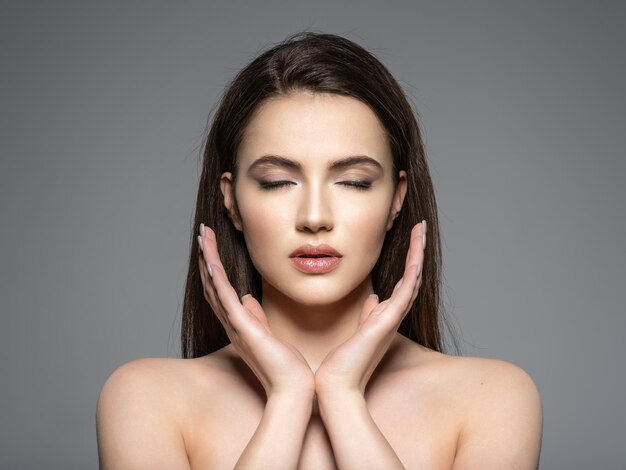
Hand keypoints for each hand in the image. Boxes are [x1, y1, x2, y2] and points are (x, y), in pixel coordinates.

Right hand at [197, 224, 314, 397]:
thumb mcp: (269, 334)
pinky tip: (210, 259)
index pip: (221, 291)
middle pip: (212, 284)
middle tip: (202, 233)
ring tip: (202, 235)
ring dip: (208, 259)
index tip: (212, 245)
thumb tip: (249, 298)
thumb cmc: (285, 365)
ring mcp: (235, 326)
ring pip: (215, 286)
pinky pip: (224, 297)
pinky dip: (216, 277)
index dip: (214, 267)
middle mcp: (232, 324)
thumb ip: (257, 316)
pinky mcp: (242, 328)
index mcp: (239, 324)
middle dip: (207, 257)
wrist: (293, 387)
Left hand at [314, 221, 426, 396]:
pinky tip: (416, 253)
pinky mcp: (388, 321)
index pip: (403, 283)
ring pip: (412, 278)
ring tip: (421, 230)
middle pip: (412, 277)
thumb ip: (367, 314)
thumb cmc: (343, 362)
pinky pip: (406, 290)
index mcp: (385, 316)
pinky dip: (412, 270)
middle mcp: (393, 316)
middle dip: (417, 251)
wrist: (337, 384)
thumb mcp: (357, 330)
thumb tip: (373, 299)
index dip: (408, 261)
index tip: (410, 240)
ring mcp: (393, 318)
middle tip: (421, 228)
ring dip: (417, 253)